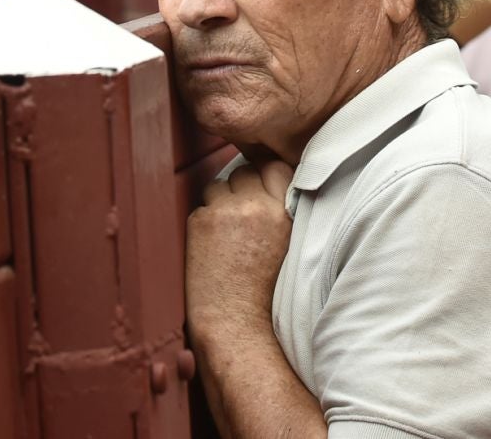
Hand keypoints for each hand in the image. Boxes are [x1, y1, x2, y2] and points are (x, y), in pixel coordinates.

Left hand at [186, 160, 293, 345]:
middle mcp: (257, 206)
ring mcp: (227, 211)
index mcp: (285, 211)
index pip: (274, 166)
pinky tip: (211, 247)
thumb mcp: (289, 244)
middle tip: (239, 214)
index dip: (265, 175)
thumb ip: (282, 212)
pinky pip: (201, 207)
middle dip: (241, 187)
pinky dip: (204, 222)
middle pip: (245, 171)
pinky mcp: (201, 221)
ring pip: (218, 185)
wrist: (236, 324)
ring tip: (224, 231)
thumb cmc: (264, 293)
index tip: (260, 188)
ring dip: (220, 200)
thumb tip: (266, 185)